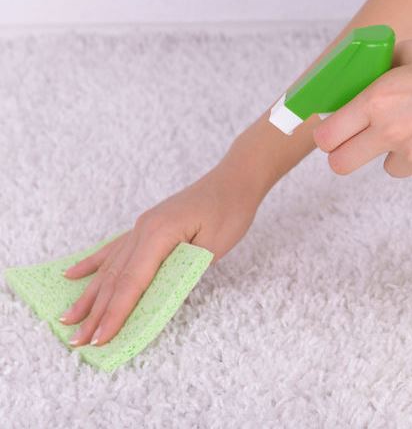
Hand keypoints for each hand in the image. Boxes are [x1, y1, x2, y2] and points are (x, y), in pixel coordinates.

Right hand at [58, 163, 261, 346]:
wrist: (234, 180)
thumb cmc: (230, 211)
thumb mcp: (213, 247)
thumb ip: (184, 272)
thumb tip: (158, 297)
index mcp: (158, 235)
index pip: (132, 282)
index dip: (115, 313)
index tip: (100, 338)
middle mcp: (143, 230)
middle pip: (115, 278)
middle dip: (95, 312)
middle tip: (77, 341)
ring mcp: (142, 227)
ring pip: (110, 266)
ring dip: (89, 294)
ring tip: (67, 318)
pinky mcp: (146, 226)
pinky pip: (114, 248)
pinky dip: (93, 263)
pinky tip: (72, 274)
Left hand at [312, 36, 411, 178]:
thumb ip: (377, 70)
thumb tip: (353, 84)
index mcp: (379, 99)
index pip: (327, 135)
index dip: (326, 135)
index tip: (331, 133)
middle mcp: (392, 131)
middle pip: (341, 165)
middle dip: (344, 156)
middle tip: (357, 144)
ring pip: (386, 167)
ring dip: (395, 153)